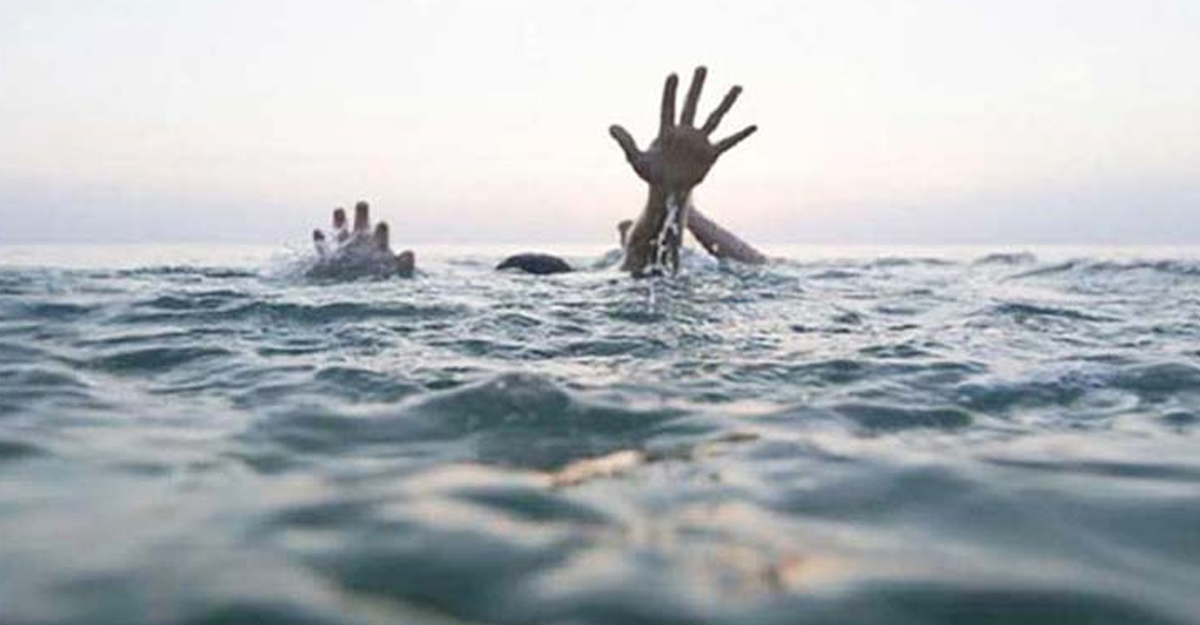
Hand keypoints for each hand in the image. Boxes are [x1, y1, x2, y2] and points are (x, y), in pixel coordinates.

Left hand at [609, 66, 756, 190]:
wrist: (667, 191)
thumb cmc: (650, 174)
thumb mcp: (635, 159)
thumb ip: (626, 142)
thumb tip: (611, 126)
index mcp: (666, 131)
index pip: (668, 107)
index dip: (670, 92)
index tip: (674, 74)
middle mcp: (685, 132)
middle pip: (692, 104)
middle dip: (697, 86)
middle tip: (702, 66)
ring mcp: (699, 142)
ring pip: (715, 118)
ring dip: (726, 102)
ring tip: (737, 86)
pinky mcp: (711, 155)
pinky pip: (729, 142)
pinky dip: (741, 134)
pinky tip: (753, 125)